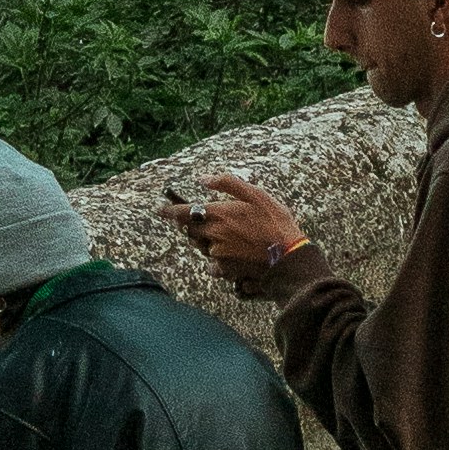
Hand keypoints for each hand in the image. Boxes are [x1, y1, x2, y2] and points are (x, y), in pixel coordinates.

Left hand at [172, 171, 312, 290]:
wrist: (289, 257)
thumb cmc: (274, 221)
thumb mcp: (255, 194)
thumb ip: (227, 184)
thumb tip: (202, 179)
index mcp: (218, 214)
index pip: (183, 213)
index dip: (169, 211)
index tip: (159, 210)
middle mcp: (213, 235)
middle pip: (191, 231)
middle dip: (192, 226)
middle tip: (203, 220)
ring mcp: (218, 254)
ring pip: (202, 247)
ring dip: (206, 241)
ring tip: (228, 236)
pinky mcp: (225, 270)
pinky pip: (213, 265)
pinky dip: (218, 259)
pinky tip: (233, 253)